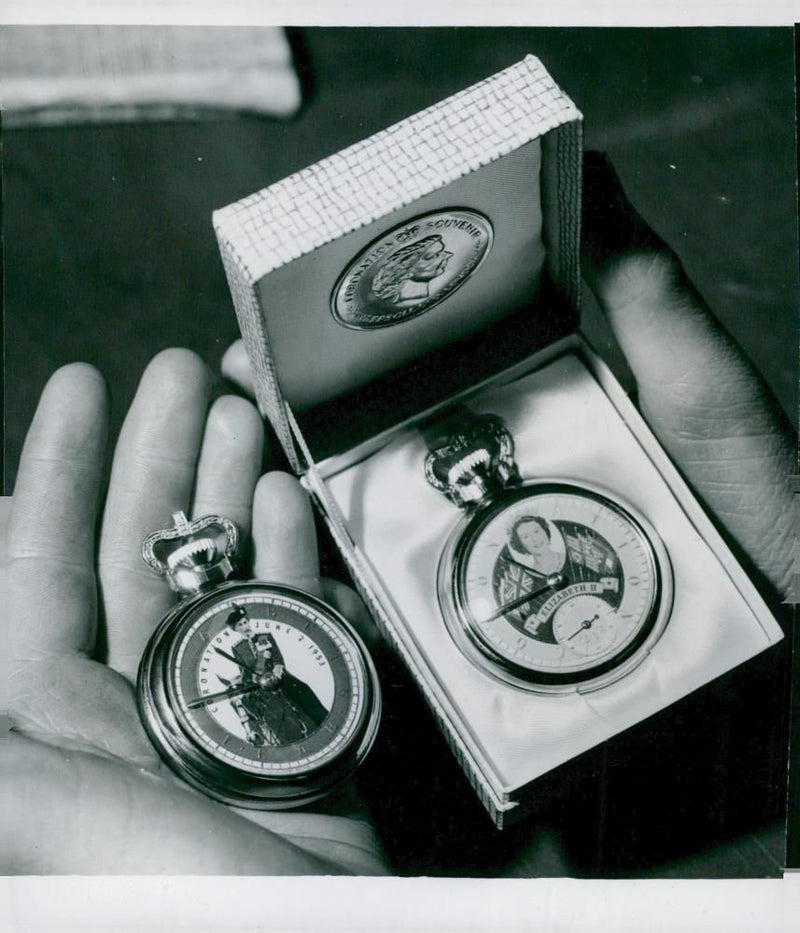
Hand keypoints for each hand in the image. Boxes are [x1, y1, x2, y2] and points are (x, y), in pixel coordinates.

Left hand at [3, 349, 386, 874]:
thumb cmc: (189, 905)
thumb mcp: (54, 817)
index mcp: (54, 712)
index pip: (39, 560)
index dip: (56, 468)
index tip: (82, 389)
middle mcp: (129, 697)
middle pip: (137, 545)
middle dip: (158, 453)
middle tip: (182, 375)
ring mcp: (213, 700)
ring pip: (214, 566)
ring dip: (228, 486)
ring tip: (243, 413)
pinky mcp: (287, 712)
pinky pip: (284, 612)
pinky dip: (289, 551)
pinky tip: (288, 499)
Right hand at [221, 156, 794, 603]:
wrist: (787, 614)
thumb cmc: (752, 485)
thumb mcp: (695, 372)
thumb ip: (640, 281)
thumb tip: (588, 161)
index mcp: (522, 400)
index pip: (406, 367)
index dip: (333, 351)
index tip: (268, 332)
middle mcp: (493, 469)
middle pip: (374, 444)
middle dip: (293, 423)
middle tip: (236, 399)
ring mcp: (492, 546)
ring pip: (380, 524)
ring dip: (305, 507)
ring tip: (249, 486)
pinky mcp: (497, 621)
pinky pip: (413, 612)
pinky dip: (361, 600)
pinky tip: (316, 584)